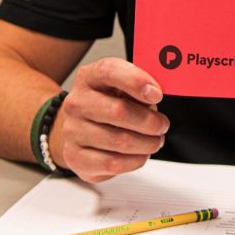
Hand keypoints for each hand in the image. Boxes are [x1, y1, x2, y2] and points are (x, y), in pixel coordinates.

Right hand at [50, 57, 168, 182]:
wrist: (79, 129)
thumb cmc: (107, 105)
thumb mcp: (121, 88)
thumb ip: (137, 88)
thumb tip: (154, 94)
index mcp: (89, 77)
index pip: (109, 71)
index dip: (136, 81)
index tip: (157, 94)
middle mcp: (76, 102)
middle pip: (119, 111)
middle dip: (150, 121)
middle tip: (162, 125)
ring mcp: (72, 131)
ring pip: (120, 141)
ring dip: (147, 143)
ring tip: (155, 141)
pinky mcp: (75, 157)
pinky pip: (113, 163)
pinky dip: (135, 160)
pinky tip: (141, 154)